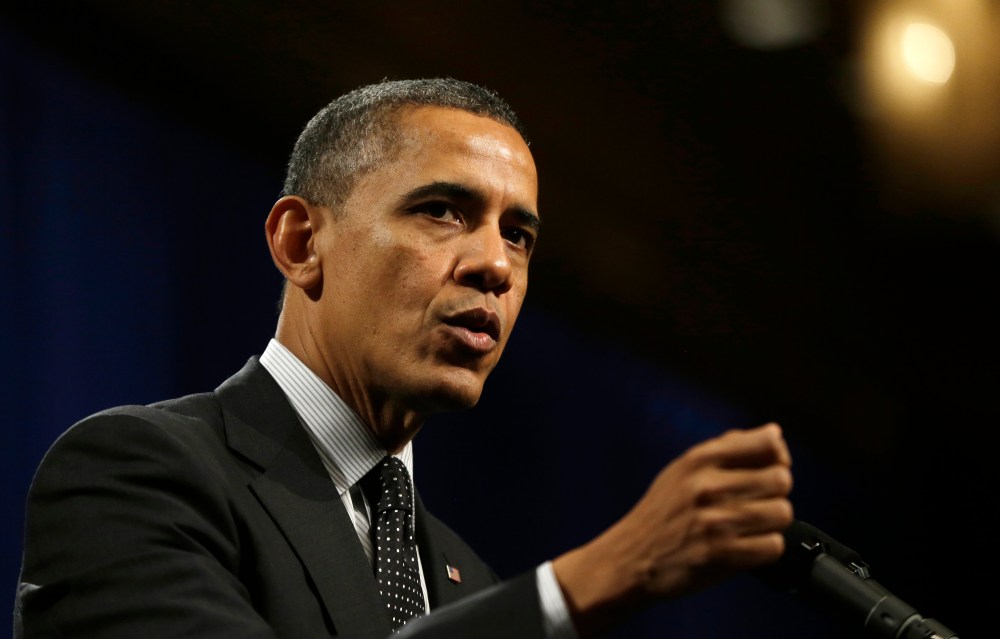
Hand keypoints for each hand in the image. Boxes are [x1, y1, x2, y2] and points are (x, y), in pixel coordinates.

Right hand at [552, 422, 793, 636]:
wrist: (631, 558)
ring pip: (782, 513)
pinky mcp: (722, 555)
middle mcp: (707, 486)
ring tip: (751, 527)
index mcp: (699, 459)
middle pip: (781, 480)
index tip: (770, 469)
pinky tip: (746, 547)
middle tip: (758, 504)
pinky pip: (773, 546)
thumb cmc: (662, 512)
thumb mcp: (683, 469)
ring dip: (772, 523)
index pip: (767, 443)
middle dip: (776, 494)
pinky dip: (765, 549)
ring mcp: (715, 522)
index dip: (779, 457)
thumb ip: (726, 449)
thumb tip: (773, 434)